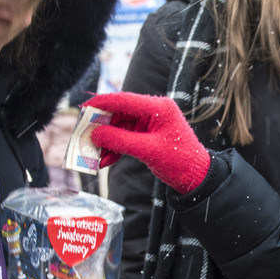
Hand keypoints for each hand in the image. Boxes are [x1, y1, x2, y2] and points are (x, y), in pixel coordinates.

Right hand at [83, 92, 211, 194]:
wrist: (197, 177)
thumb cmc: (180, 161)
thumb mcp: (147, 151)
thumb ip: (120, 141)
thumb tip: (95, 134)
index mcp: (158, 108)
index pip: (123, 100)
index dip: (101, 103)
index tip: (82, 108)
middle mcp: (154, 111)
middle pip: (119, 113)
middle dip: (101, 127)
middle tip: (84, 136)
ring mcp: (151, 123)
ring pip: (120, 127)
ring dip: (107, 142)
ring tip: (94, 156)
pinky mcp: (148, 135)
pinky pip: (126, 138)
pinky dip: (115, 148)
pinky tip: (106, 161)